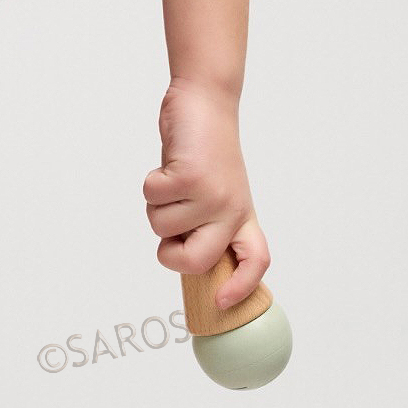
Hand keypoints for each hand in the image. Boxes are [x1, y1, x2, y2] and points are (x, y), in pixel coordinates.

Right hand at [142, 78, 270, 309]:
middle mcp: (232, 210)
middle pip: (197, 262)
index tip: (221, 302)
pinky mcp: (190, 177)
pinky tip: (169, 165)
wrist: (204, 105)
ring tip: (174, 181)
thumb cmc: (202, 154)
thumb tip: (185, 262)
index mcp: (241, 218)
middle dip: (170, 255)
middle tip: (169, 235)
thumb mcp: (214, 195)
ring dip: (157, 205)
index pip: (256, 260)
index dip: (242, 286)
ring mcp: (212, 195)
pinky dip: (151, 184)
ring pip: (163, 227)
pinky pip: (153, 198)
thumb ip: (206, 227)